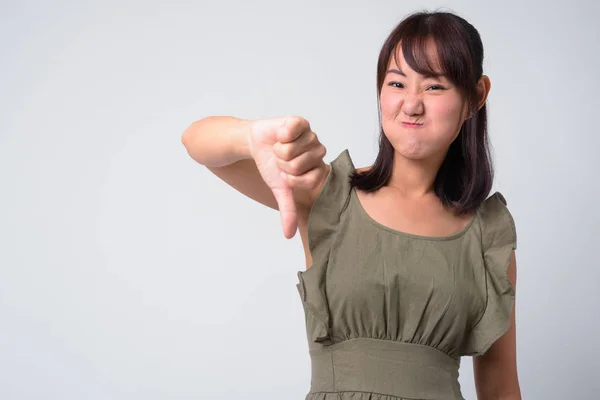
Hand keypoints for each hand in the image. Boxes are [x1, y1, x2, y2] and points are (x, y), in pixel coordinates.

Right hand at [248, 116, 327, 238]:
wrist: (256, 144)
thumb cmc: (271, 165)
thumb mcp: (279, 189)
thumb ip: (288, 210)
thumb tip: (289, 235)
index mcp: (317, 169)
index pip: (309, 181)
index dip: (290, 179)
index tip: (286, 174)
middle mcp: (318, 151)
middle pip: (297, 166)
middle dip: (281, 164)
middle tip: (280, 158)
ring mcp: (310, 135)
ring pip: (290, 151)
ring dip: (278, 150)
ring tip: (279, 146)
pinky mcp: (300, 122)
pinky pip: (290, 132)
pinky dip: (279, 135)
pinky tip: (280, 134)